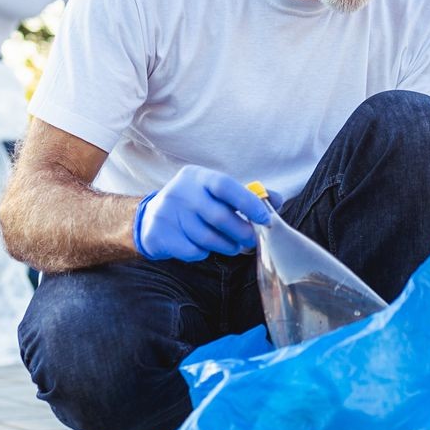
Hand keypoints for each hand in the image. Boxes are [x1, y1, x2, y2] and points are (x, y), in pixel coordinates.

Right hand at [134, 166, 272, 261]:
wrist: (153, 219)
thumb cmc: (196, 204)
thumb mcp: (217, 194)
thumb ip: (247, 196)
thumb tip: (276, 201)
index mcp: (197, 176)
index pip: (225, 186)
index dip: (249, 203)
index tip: (265, 218)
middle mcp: (180, 191)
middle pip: (219, 216)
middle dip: (242, 232)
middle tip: (251, 240)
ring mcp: (167, 213)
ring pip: (207, 238)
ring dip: (227, 246)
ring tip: (233, 246)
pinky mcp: (159, 234)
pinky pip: (193, 251)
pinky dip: (204, 253)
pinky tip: (204, 247)